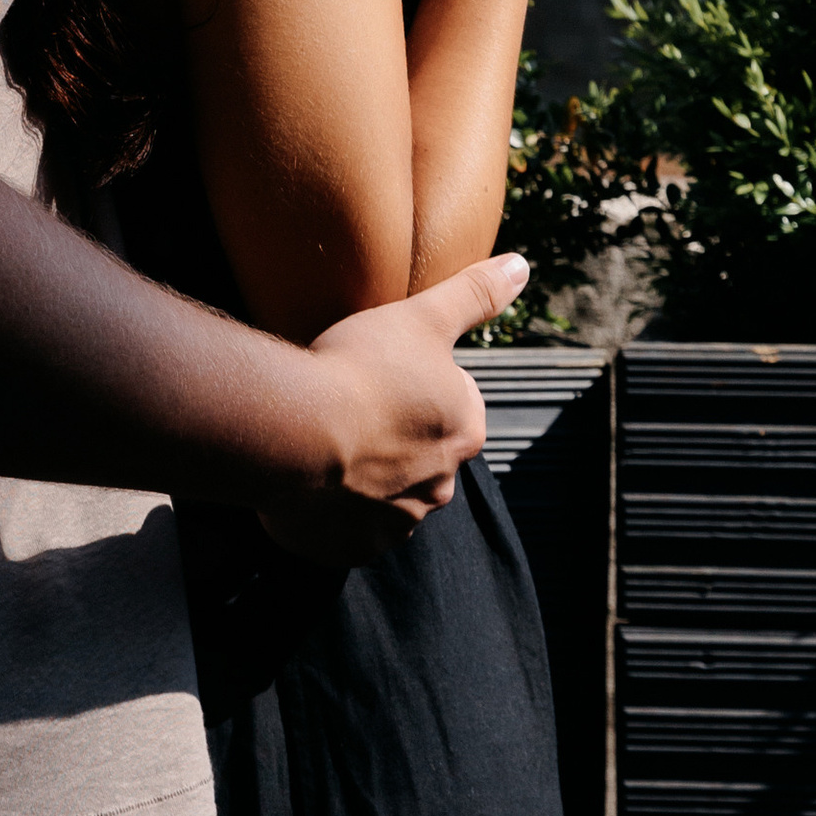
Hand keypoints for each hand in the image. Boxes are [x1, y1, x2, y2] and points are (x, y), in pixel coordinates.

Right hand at [256, 252, 526, 561]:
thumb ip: (476, 294)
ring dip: (367, 469)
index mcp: (463, 434)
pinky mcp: (350, 549)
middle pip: (423, 450)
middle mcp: (438, 489)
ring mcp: (393, 526)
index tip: (389, 368)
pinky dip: (335, 505)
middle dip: (398, 430)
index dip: (424, 380)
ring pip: (387, 491)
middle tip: (355, 399)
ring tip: (328, 433)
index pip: (459, 403)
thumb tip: (521, 266)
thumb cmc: (362, 368)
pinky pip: (348, 525)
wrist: (294, 431)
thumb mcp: (424, 317)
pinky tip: (313, 471)